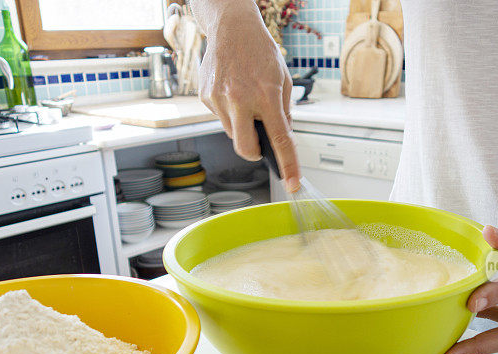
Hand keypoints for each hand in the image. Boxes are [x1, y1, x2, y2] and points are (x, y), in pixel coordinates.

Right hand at [197, 6, 299, 190]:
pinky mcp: (205, 97)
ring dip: (242, 127)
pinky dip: (230, 113)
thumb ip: (284, 113)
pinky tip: (232, 92)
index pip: (280, 140)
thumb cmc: (259, 51)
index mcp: (266, 95)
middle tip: (262, 143)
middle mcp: (240, 99)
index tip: (292, 183)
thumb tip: (282, 139)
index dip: (288, 165)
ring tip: (246, 101)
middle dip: (256, 153)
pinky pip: (221, 119)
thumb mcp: (283, 80)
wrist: (231, 27)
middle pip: (246, 150)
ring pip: (233, 134)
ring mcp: (219, 99)